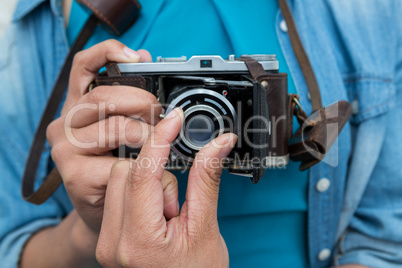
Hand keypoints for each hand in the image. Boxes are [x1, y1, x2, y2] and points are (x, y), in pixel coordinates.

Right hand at [46, 40, 175, 232]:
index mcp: (78, 105)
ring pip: (116, 128)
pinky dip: (143, 166)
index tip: (136, 56)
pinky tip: (149, 172)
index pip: (84, 65)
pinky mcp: (74, 175)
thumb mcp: (123, 128)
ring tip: (160, 145)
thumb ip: (131, 95)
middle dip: (143, 102)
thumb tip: (143, 57)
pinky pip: (120, 163)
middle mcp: (65, 123)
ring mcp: (65, 149)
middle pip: (105, 96)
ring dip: (148, 136)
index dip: (108, 52)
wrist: (104, 211)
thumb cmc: (114, 165)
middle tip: (163, 115)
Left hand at [96, 107, 236, 266]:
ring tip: (168, 214)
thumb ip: (206, 180)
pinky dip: (138, 192)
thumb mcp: (206, 227)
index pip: (143, 173)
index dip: (160, 140)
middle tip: (177, 204)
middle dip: (156, 174)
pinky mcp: (107, 238)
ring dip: (147, 183)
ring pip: (119, 179)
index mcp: (139, 242)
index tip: (174, 120)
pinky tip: (156, 214)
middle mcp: (113, 243)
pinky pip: (117, 194)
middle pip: (125, 172)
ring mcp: (107, 242)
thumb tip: (218, 143)